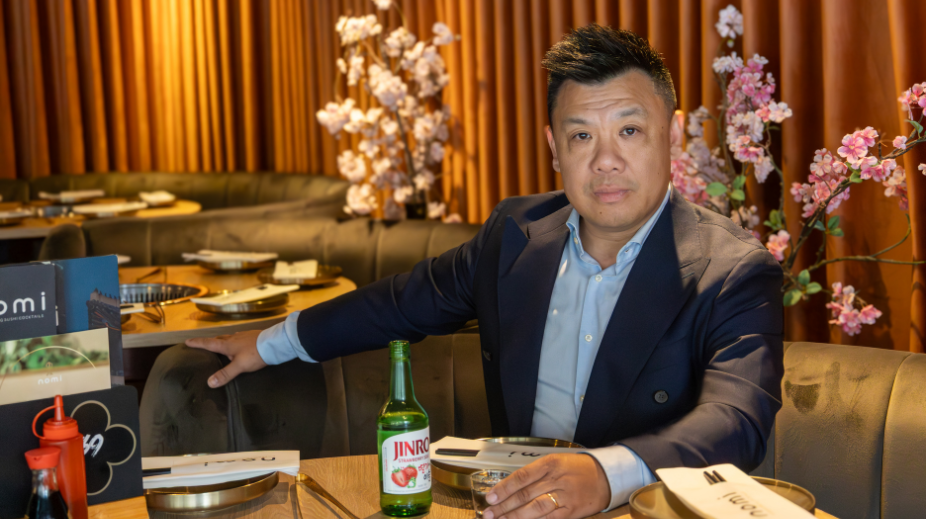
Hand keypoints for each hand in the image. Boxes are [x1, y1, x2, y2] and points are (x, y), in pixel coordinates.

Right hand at [185, 330, 266, 387]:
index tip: (187, 342)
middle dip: (209, 342)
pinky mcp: (252, 336)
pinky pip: (238, 338)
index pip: (208, 343)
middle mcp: (233, 338)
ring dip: (222, 341)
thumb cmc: (255, 354)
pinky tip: (237, 344)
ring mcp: (243, 336)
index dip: (197, 343)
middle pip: (218, 339)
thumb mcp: (239, 366)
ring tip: (219, 345)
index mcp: (227, 345)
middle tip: (202, 344)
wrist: (274, 343)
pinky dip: (233, 341)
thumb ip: (225, 374)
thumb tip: (209, 383)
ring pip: (228, 338)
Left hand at [483, 453, 610, 518]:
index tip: (490, 497)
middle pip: (525, 494)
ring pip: (536, 509)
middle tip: (489, 514)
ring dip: (516, 517)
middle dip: (505, 506)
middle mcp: (556, 480)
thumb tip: (510, 488)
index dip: (504, 488)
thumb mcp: (556, 462)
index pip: (522, 477)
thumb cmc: (576, 468)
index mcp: (550, 464)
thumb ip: (535, 474)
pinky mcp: (572, 512)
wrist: (606, 476)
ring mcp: (565, 497)